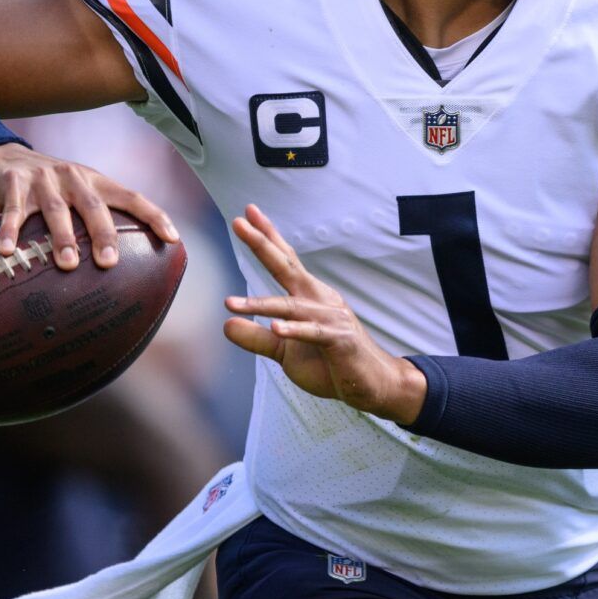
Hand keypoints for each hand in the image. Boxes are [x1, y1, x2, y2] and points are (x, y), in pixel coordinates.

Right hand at [0, 144, 178, 270]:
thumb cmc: (47, 187)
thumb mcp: (76, 193)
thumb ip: (94, 217)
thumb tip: (120, 264)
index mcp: (94, 182)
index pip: (130, 197)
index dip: (153, 215)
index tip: (172, 238)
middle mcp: (73, 178)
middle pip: (94, 206)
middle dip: (103, 234)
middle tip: (109, 262)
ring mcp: (43, 180)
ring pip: (56, 210)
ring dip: (63, 237)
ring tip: (67, 263)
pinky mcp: (13, 184)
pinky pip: (14, 211)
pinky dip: (10, 230)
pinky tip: (9, 251)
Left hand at [222, 205, 426, 424]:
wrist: (372, 383)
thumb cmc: (330, 363)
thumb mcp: (285, 352)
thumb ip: (257, 338)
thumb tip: (225, 325)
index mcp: (309, 296)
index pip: (285, 262)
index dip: (267, 238)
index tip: (246, 215)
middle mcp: (320, 299)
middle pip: (286, 267)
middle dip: (262, 244)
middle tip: (238, 222)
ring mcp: (331, 318)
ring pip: (291, 306)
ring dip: (260, 305)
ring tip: (230, 302)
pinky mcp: (339, 340)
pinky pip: (313, 332)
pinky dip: (295, 331)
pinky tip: (276, 328)